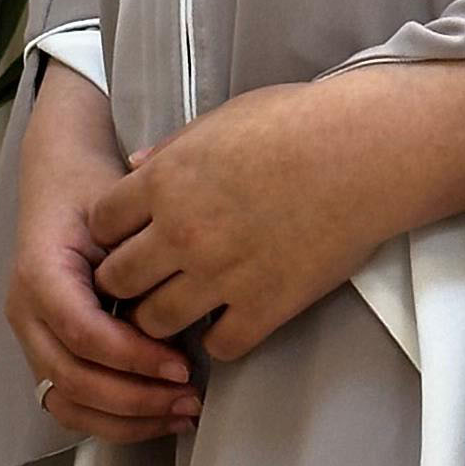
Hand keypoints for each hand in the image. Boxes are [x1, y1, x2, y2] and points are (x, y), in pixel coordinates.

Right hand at [6, 62, 201, 442]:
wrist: (61, 180)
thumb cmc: (94, 190)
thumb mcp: (118, 208)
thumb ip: (139, 256)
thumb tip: (185, 306)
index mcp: (39, 272)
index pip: (82, 332)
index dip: (133, 357)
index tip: (183, 365)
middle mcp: (25, 312)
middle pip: (72, 378)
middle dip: (136, 398)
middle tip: (190, 397)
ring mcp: (31, 338)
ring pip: (68, 402)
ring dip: (127, 419)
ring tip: (180, 413)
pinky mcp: (46, 354)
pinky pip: (71, 403)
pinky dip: (115, 420)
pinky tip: (158, 417)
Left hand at [86, 57, 464, 364]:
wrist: (365, 152)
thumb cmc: (298, 122)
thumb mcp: (222, 119)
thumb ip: (170, 150)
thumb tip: (134, 168)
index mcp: (165, 181)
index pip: (100, 224)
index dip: (110, 232)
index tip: (130, 234)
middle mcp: (182, 232)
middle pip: (117, 279)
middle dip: (125, 281)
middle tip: (147, 278)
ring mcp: (221, 274)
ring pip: (155, 321)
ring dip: (162, 317)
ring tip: (182, 306)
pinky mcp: (264, 306)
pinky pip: (218, 346)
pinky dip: (219, 338)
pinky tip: (231, 320)